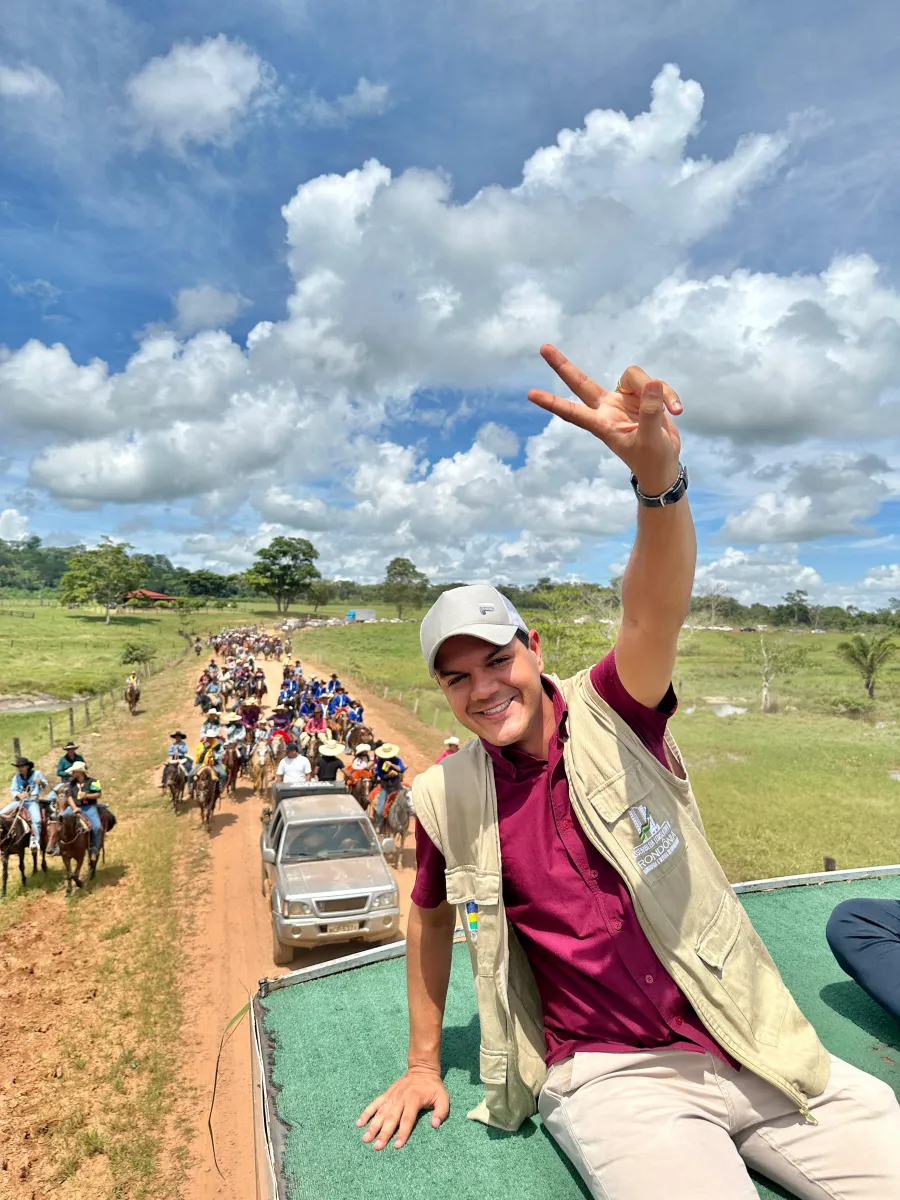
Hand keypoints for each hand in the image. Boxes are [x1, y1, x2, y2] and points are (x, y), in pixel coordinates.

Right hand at [357, 1066, 449, 1149]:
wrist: (421, 1069)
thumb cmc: (433, 1087)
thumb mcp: (443, 1097)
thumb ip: (441, 1111)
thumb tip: (435, 1125)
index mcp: (414, 1099)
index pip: (407, 1119)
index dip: (402, 1132)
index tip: (396, 1145)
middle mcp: (400, 1098)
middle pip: (391, 1118)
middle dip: (384, 1133)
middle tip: (377, 1146)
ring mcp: (391, 1096)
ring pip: (380, 1112)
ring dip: (373, 1126)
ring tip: (365, 1138)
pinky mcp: (386, 1095)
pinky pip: (374, 1104)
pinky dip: (366, 1113)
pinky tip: (359, 1123)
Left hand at [527, 345, 682, 494]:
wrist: (664, 464)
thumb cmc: (651, 459)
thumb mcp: (651, 440)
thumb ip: (651, 412)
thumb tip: (652, 383)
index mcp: (602, 424)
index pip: (572, 412)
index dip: (552, 403)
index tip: (530, 395)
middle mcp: (608, 408)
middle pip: (581, 382)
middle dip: (563, 366)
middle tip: (543, 348)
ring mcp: (624, 400)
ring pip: (634, 377)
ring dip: (657, 391)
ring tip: (672, 411)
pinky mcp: (643, 396)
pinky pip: (655, 384)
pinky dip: (668, 395)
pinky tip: (677, 410)